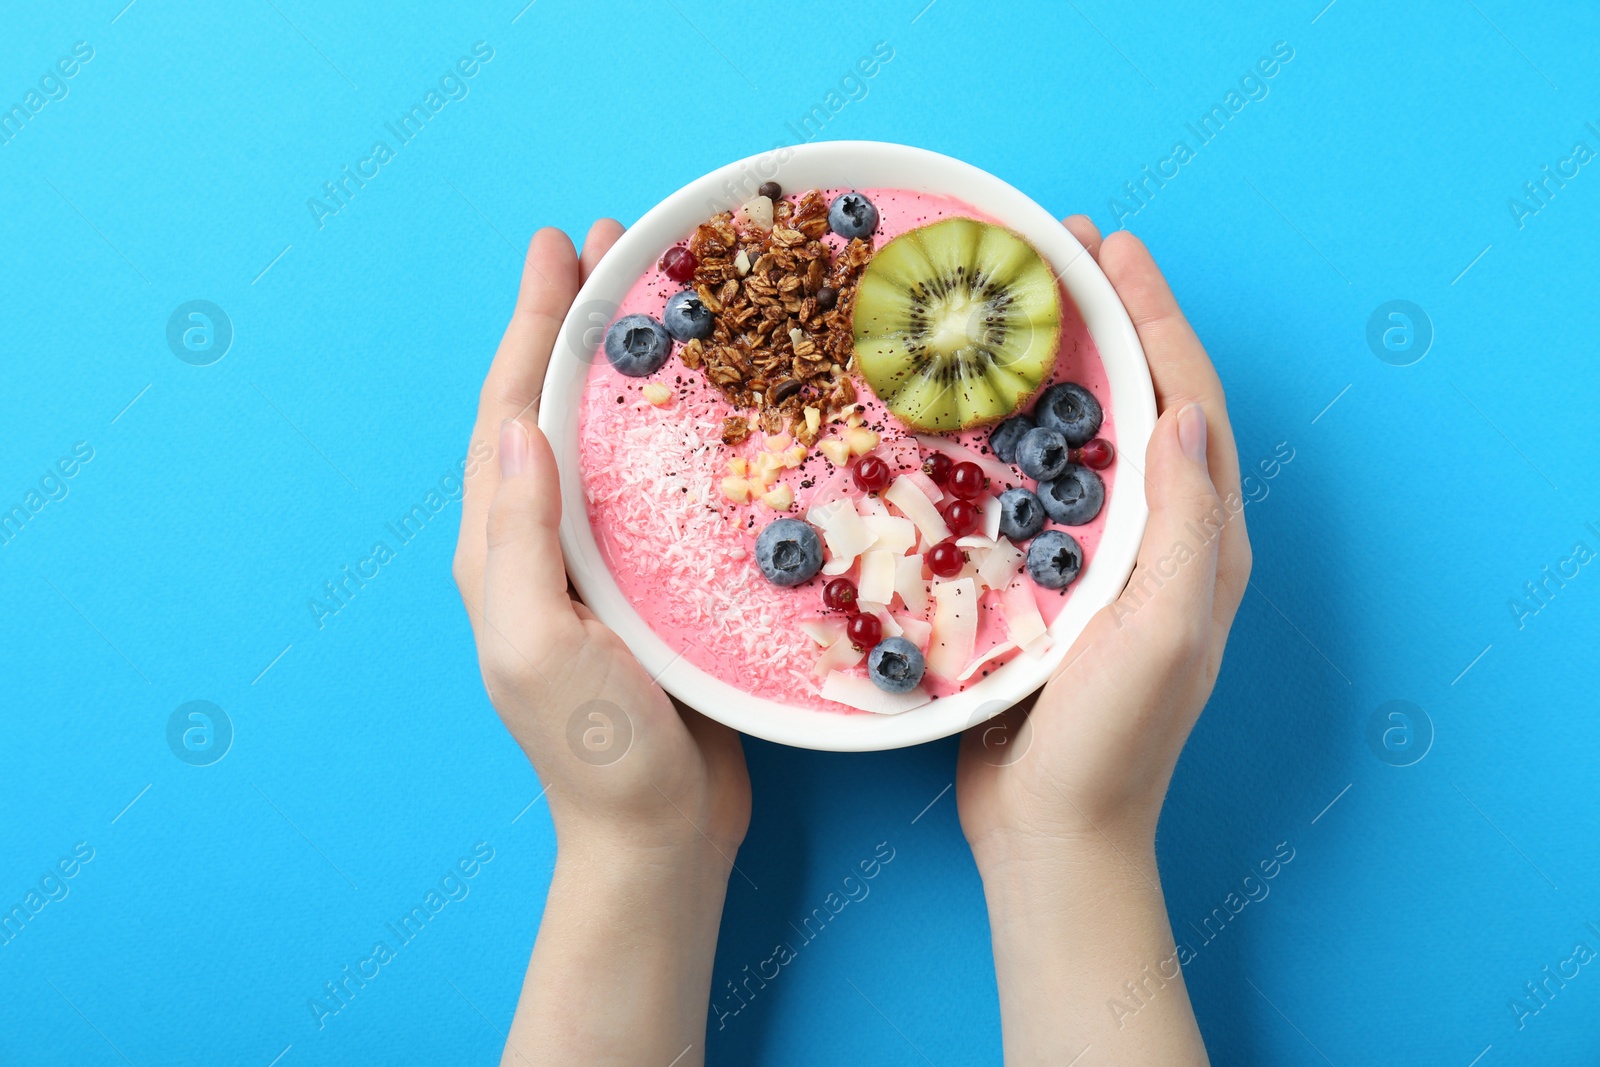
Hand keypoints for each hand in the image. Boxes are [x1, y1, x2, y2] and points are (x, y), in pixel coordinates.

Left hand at [452, 223, 749, 1065]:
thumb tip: (515, 423)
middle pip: (553, 408)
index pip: (507, 414)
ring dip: (627, 365)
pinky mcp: (655, 586)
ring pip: (608, 440)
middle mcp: (544, 545)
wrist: (658, 838)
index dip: (530, 326)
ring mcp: (601, 565)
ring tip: (664, 300)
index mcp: (503, 552)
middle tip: (617, 248)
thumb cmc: (599, 753)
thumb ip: (519, 538)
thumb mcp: (541, 646)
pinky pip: (658, 487)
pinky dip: (677, 430)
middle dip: (576, 323)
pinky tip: (717, 406)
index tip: (559, 249)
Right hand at [955, 219, 1250, 1064]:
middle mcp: (1162, 539)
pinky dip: (1017, 433)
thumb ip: (1180, 528)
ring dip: (1064, 364)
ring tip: (1018, 306)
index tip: (1111, 249)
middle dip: (1113, 319)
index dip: (1155, 318)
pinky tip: (973, 410)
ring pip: (1092, 437)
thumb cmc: (1111, 743)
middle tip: (1062, 251)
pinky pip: (1042, 486)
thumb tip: (1183, 413)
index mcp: (1202, 543)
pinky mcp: (1053, 583)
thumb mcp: (1160, 634)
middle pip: (1146, 401)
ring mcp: (1105, 560)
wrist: (1052, 831)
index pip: (1188, 402)